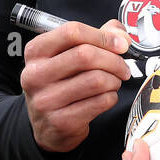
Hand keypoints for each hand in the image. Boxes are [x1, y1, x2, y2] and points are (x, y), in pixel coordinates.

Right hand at [21, 19, 130, 152]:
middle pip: (86, 55)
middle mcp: (35, 74)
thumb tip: (122, 36)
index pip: (72, 32)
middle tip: (123, 67)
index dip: (103, 36)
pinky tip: (106, 97)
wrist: (45, 126)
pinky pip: (100, 102)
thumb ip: (97, 38)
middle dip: (114, 60)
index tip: (121, 44)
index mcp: (36, 51)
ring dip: (114, 80)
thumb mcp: (68, 56)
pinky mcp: (61, 121)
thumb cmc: (61, 84)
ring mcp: (46, 100)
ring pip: (96, 80)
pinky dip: (111, 97)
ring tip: (114, 82)